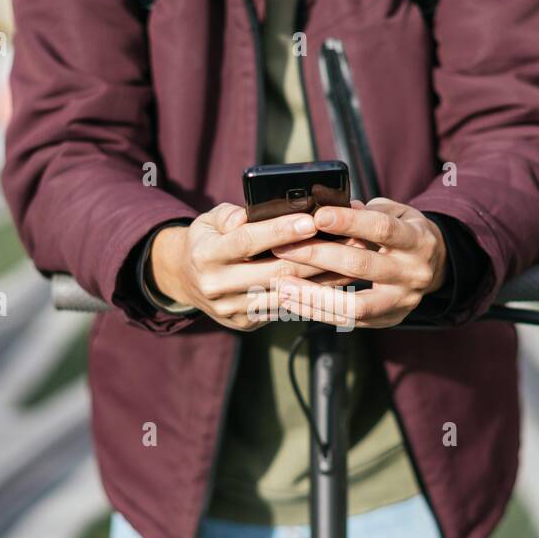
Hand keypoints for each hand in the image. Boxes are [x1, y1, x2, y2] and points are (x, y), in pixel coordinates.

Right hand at [150, 203, 353, 330]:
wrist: (187, 279)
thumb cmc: (208, 240)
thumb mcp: (209, 220)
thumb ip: (228, 214)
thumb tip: (246, 215)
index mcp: (205, 255)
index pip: (247, 241)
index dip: (280, 231)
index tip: (311, 220)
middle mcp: (216, 286)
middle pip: (273, 272)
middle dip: (313, 255)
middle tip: (347, 240)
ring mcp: (230, 309)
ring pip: (285, 293)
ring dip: (322, 279)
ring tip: (351, 261)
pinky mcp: (245, 323)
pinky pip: (283, 308)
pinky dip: (311, 295)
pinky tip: (335, 281)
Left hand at [270, 198, 447, 328]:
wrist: (434, 266)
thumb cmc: (405, 233)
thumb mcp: (396, 213)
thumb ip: (366, 210)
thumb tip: (326, 207)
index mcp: (417, 240)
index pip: (381, 229)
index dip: (349, 222)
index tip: (317, 216)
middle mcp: (413, 273)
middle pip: (362, 266)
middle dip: (318, 256)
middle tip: (283, 248)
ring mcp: (401, 301)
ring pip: (354, 305)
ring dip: (313, 295)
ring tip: (281, 285)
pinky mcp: (388, 319)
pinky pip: (348, 321)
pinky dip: (318, 312)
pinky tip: (293, 301)